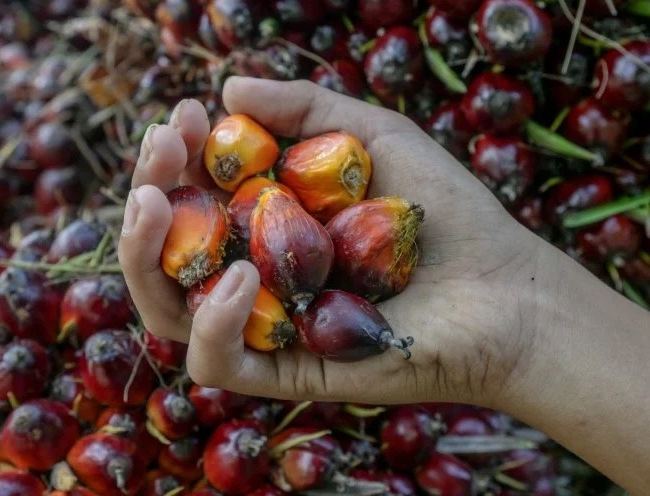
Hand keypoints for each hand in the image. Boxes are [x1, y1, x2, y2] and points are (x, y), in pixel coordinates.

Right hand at [118, 77, 541, 406]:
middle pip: (165, 250)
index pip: (194, 194)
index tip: (183, 115)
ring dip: (144, 255)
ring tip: (157, 202)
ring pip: (167, 309)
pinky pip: (218, 360)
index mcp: (268, 223)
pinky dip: (213, 319)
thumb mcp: (375, 137)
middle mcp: (256, 274)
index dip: (174, 154)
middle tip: (160, 150)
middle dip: (146, 194)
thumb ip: (306, 110)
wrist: (505, 292)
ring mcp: (267, 326)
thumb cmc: (446, 213)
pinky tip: (243, 275)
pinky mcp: (286, 374)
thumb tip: (228, 87)